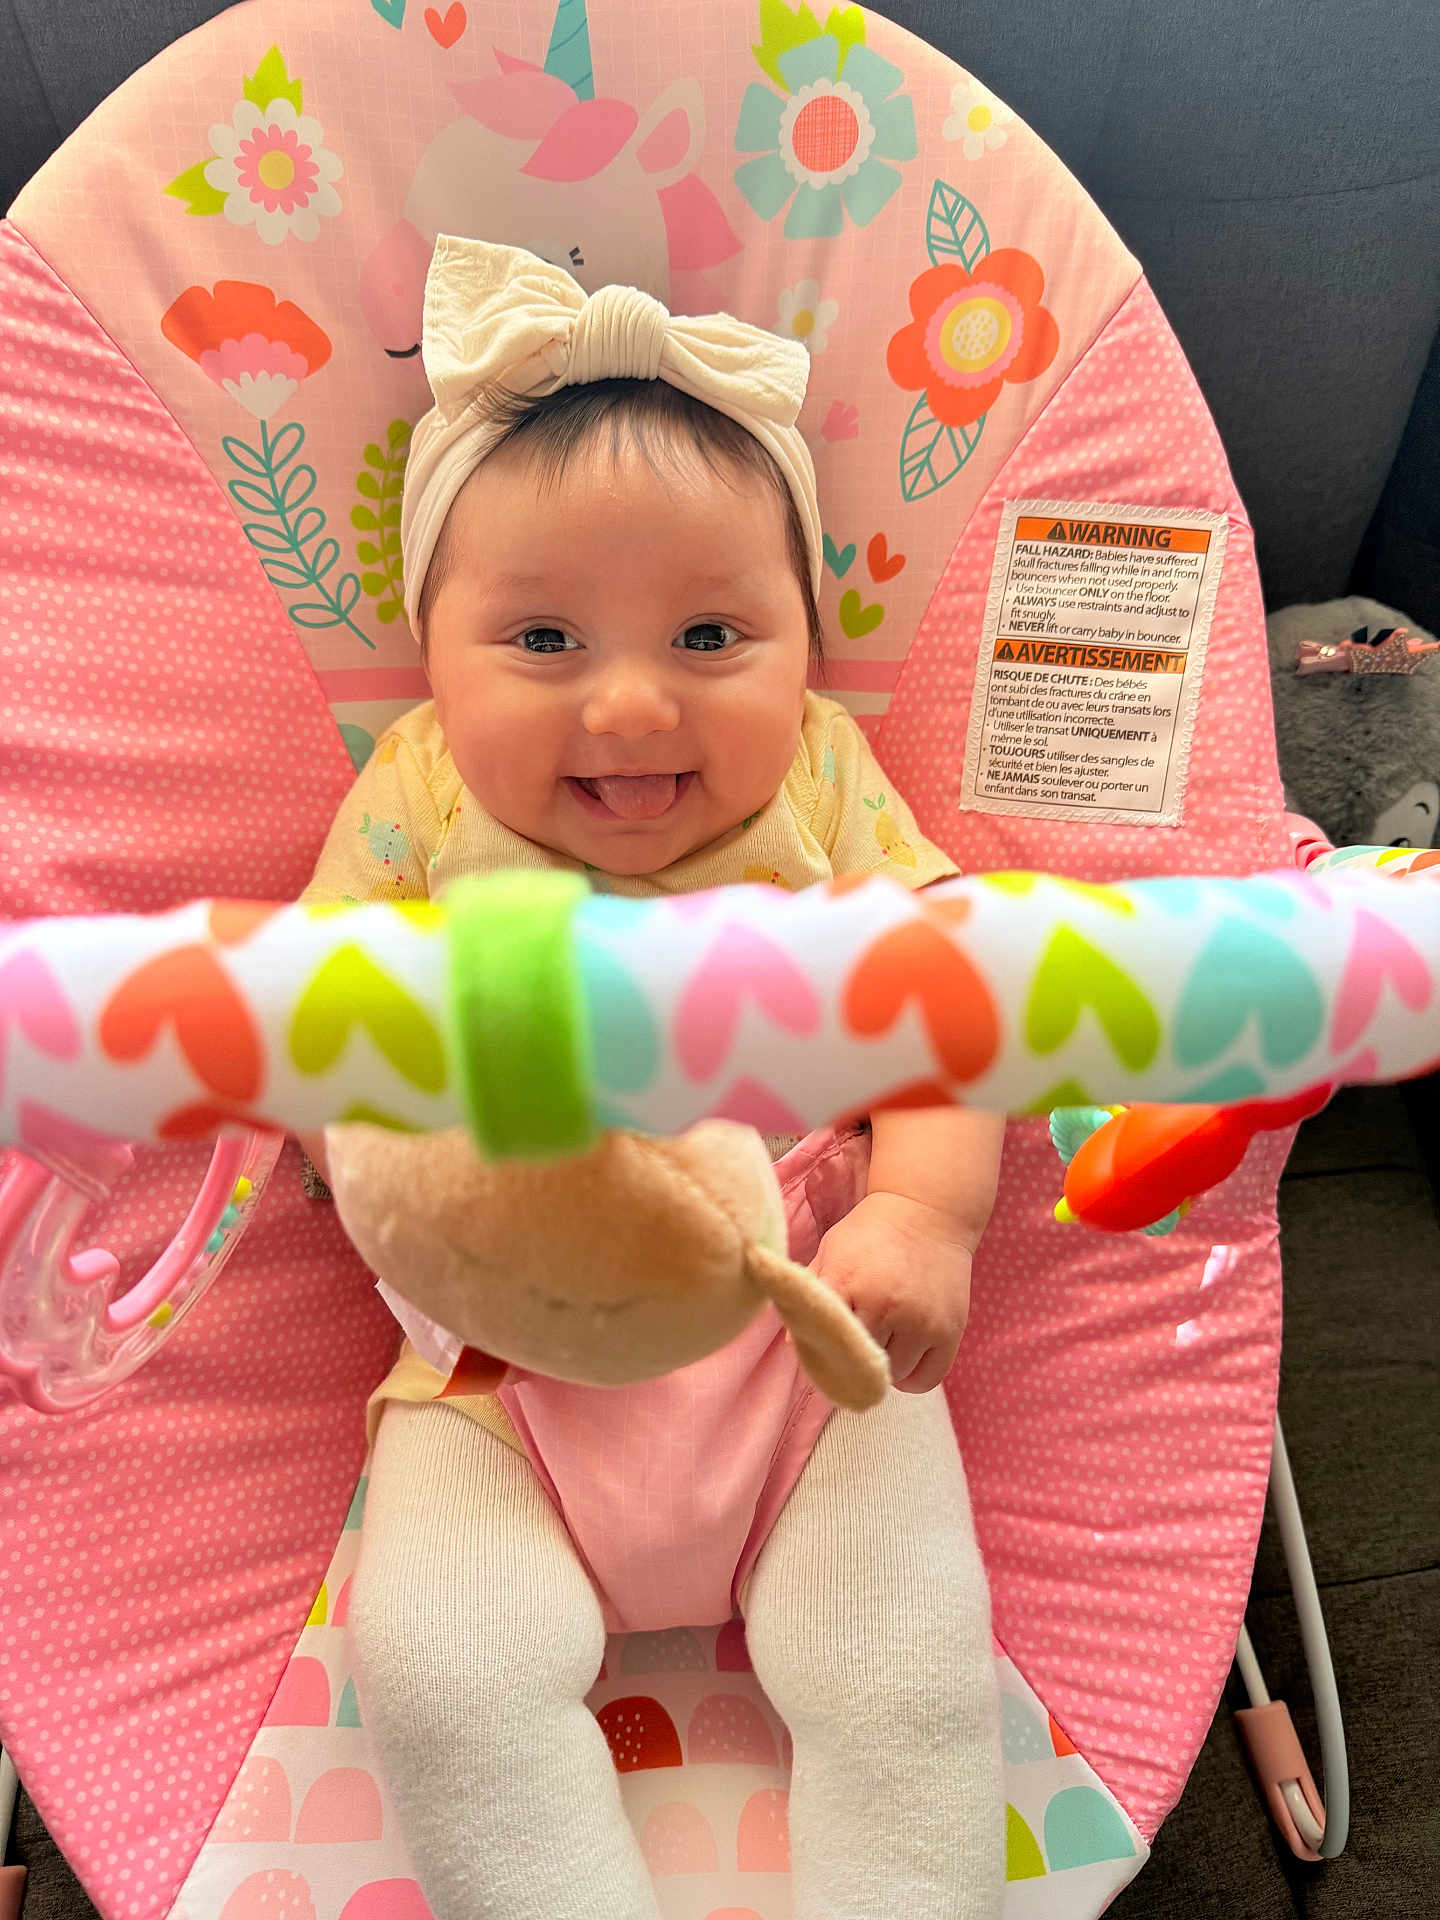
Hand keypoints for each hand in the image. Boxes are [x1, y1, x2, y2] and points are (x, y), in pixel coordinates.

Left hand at [807, 1189, 975, 1393]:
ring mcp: (921, 1321)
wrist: (928, 1211)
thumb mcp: (832, 1250)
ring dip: (884, 1368)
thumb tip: (792, 1342)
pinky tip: (903, 1357)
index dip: (821, 1353)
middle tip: (853, 1349)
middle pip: (858, 1364)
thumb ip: (812, 1292)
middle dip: (852, 1360)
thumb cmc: (871, 1232)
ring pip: (892, 1376)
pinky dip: (912, 1378)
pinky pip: (926, 1380)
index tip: (822, 1355)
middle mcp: (884, 1305)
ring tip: (882, 1343)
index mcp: (847, 1283)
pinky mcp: (950, 1331)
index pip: (825, 1341)